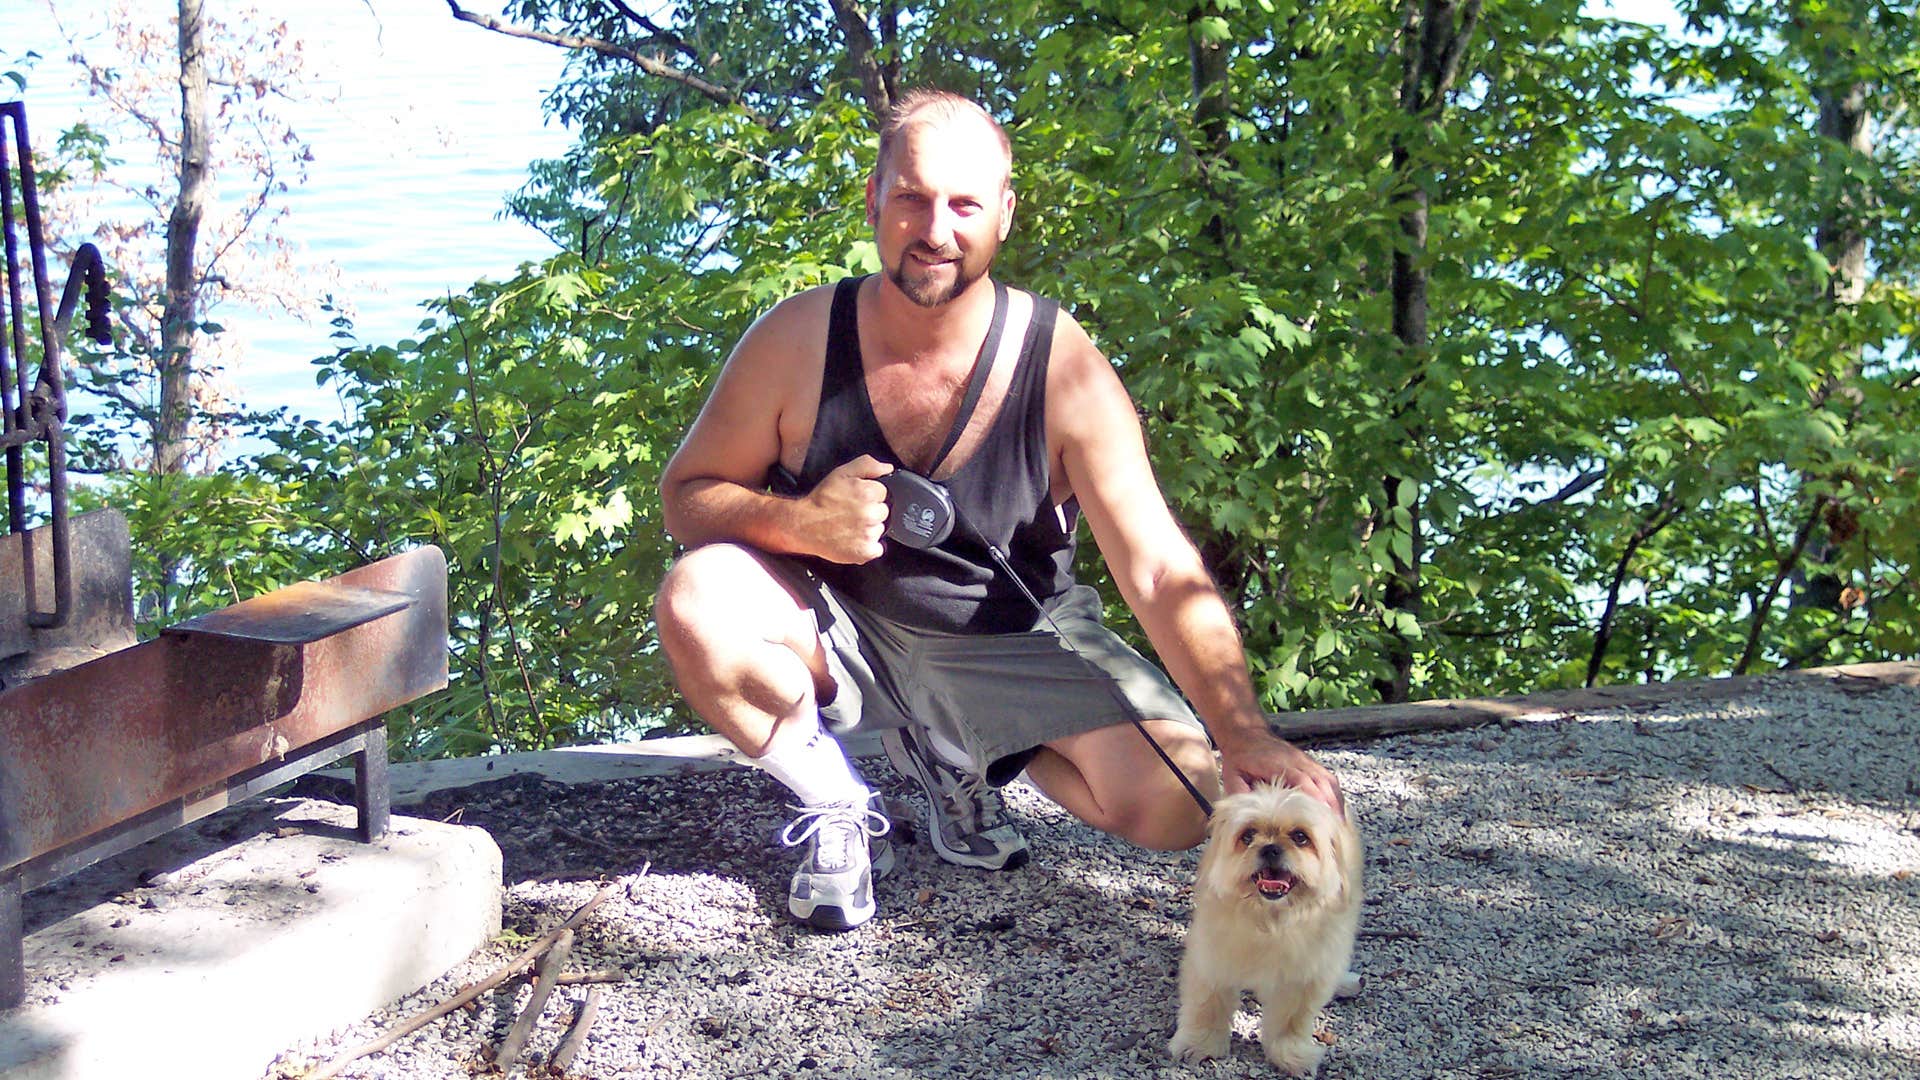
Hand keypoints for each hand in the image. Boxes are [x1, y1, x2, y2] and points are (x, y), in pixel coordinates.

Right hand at [802, 455, 892, 563]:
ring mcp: (868, 535)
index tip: (857, 498)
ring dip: (869, 528)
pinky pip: (877, 549)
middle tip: (852, 512)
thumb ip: (868, 465)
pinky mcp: (865, 552)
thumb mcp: (842, 473)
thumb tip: (888, 467)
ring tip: (850, 525)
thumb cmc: (821, 500)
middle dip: (871, 511)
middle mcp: (870, 514)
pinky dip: (869, 546)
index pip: (884, 493)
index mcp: (868, 493)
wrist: (804, 524)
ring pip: (879, 529)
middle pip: (883, 512)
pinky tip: (855, 539)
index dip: (870, 494)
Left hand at [1219, 732, 1344, 816]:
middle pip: (1321, 782)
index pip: (1301, 779)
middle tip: (1336, 829)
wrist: (1246, 734)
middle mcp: (1296, 761)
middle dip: (1331, 805)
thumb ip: (1240, 794)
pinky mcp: (1310, 764)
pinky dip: (1335, 795)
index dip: (1314, 796)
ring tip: (1340, 825)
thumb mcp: (1232, 776)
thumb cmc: (1240, 758)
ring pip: (1328, 781)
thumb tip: (1246, 815)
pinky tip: (1337, 811)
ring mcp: (1305, 761)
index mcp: (1277, 764)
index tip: (1324, 814)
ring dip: (1336, 802)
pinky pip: (1328, 779)